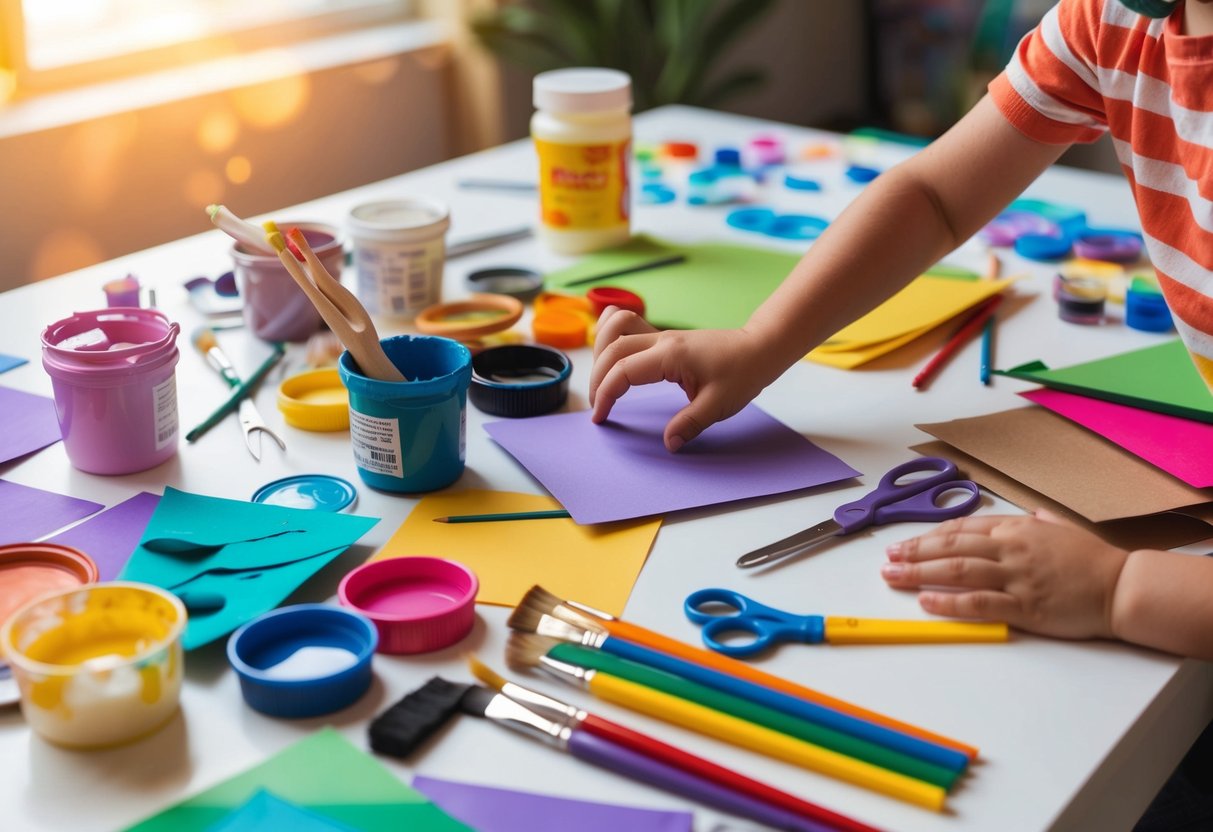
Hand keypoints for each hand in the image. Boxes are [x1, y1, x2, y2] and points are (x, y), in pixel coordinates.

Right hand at [588, 307, 775, 451]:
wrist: (759, 347)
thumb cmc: (743, 373)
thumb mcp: (719, 405)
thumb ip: (690, 424)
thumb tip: (668, 443)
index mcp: (670, 356)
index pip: (622, 371)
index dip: (605, 394)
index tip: (600, 417)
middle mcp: (661, 340)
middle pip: (611, 349)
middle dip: (596, 379)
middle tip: (598, 407)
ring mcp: (662, 335)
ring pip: (615, 329)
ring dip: (600, 351)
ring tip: (601, 380)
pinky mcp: (665, 337)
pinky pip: (628, 325)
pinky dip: (613, 336)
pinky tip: (612, 355)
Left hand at [880, 510, 1129, 639]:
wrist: (1122, 586)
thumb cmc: (1092, 559)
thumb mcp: (1060, 529)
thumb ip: (1037, 523)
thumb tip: (1028, 517)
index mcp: (1015, 529)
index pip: (960, 529)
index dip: (927, 536)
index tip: (903, 543)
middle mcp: (1009, 549)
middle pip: (949, 548)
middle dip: (913, 552)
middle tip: (887, 558)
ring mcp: (1015, 577)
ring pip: (956, 571)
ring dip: (918, 573)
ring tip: (892, 576)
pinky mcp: (1024, 606)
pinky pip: (978, 602)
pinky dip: (948, 602)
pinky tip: (926, 600)